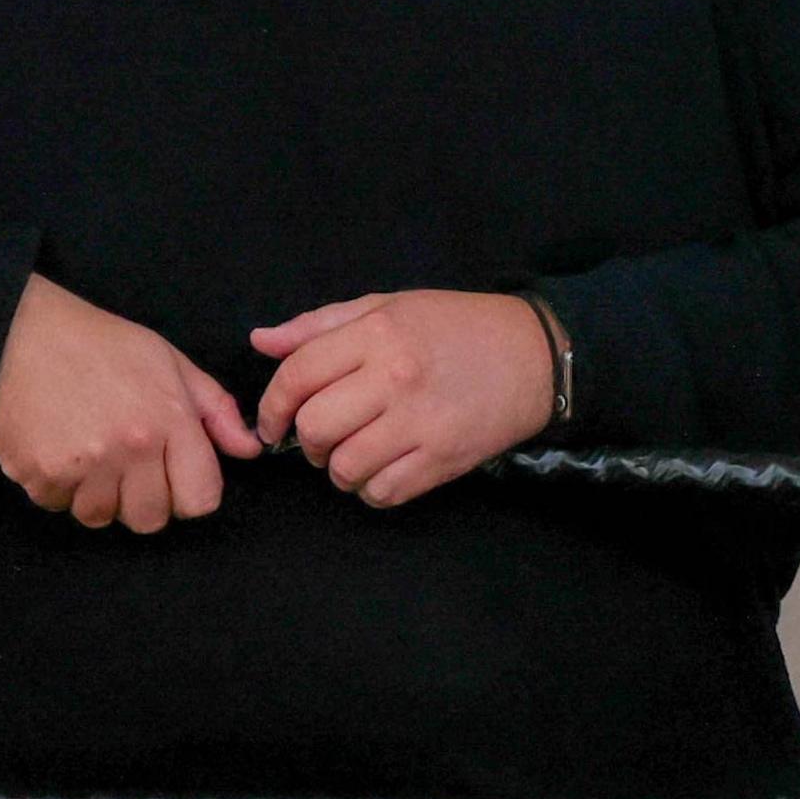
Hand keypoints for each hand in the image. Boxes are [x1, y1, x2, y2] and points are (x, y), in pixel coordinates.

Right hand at [0, 275, 262, 532]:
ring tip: (92, 454)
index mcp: (168, 423)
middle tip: (130, 467)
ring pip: (99, 517)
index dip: (191, 492)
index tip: (176, 475)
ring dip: (98, 496)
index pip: (199, 501)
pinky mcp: (32, 470)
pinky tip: (59, 449)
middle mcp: (126, 450)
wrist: (31, 331)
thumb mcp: (175, 366)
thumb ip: (218, 411)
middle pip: (149, 520)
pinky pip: (55, 504)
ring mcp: (77, 464)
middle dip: (145, 500)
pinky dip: (58, 487)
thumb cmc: (110, 347)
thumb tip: (250, 450)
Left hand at [251, 290, 553, 508]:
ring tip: (355, 455)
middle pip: (314, 427)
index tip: (273, 422)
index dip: (272, 406)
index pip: (297, 376)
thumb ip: (323, 324)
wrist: (538, 355)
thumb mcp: (392, 306)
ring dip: (338, 469)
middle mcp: (396, 377)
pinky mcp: (445, 458)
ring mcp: (422, 422)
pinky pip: (383, 492)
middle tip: (321, 439)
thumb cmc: (459, 327)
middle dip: (306, 442)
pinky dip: (373, 489)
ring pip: (344, 467)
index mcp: (379, 333)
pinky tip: (384, 469)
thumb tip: (261, 341)